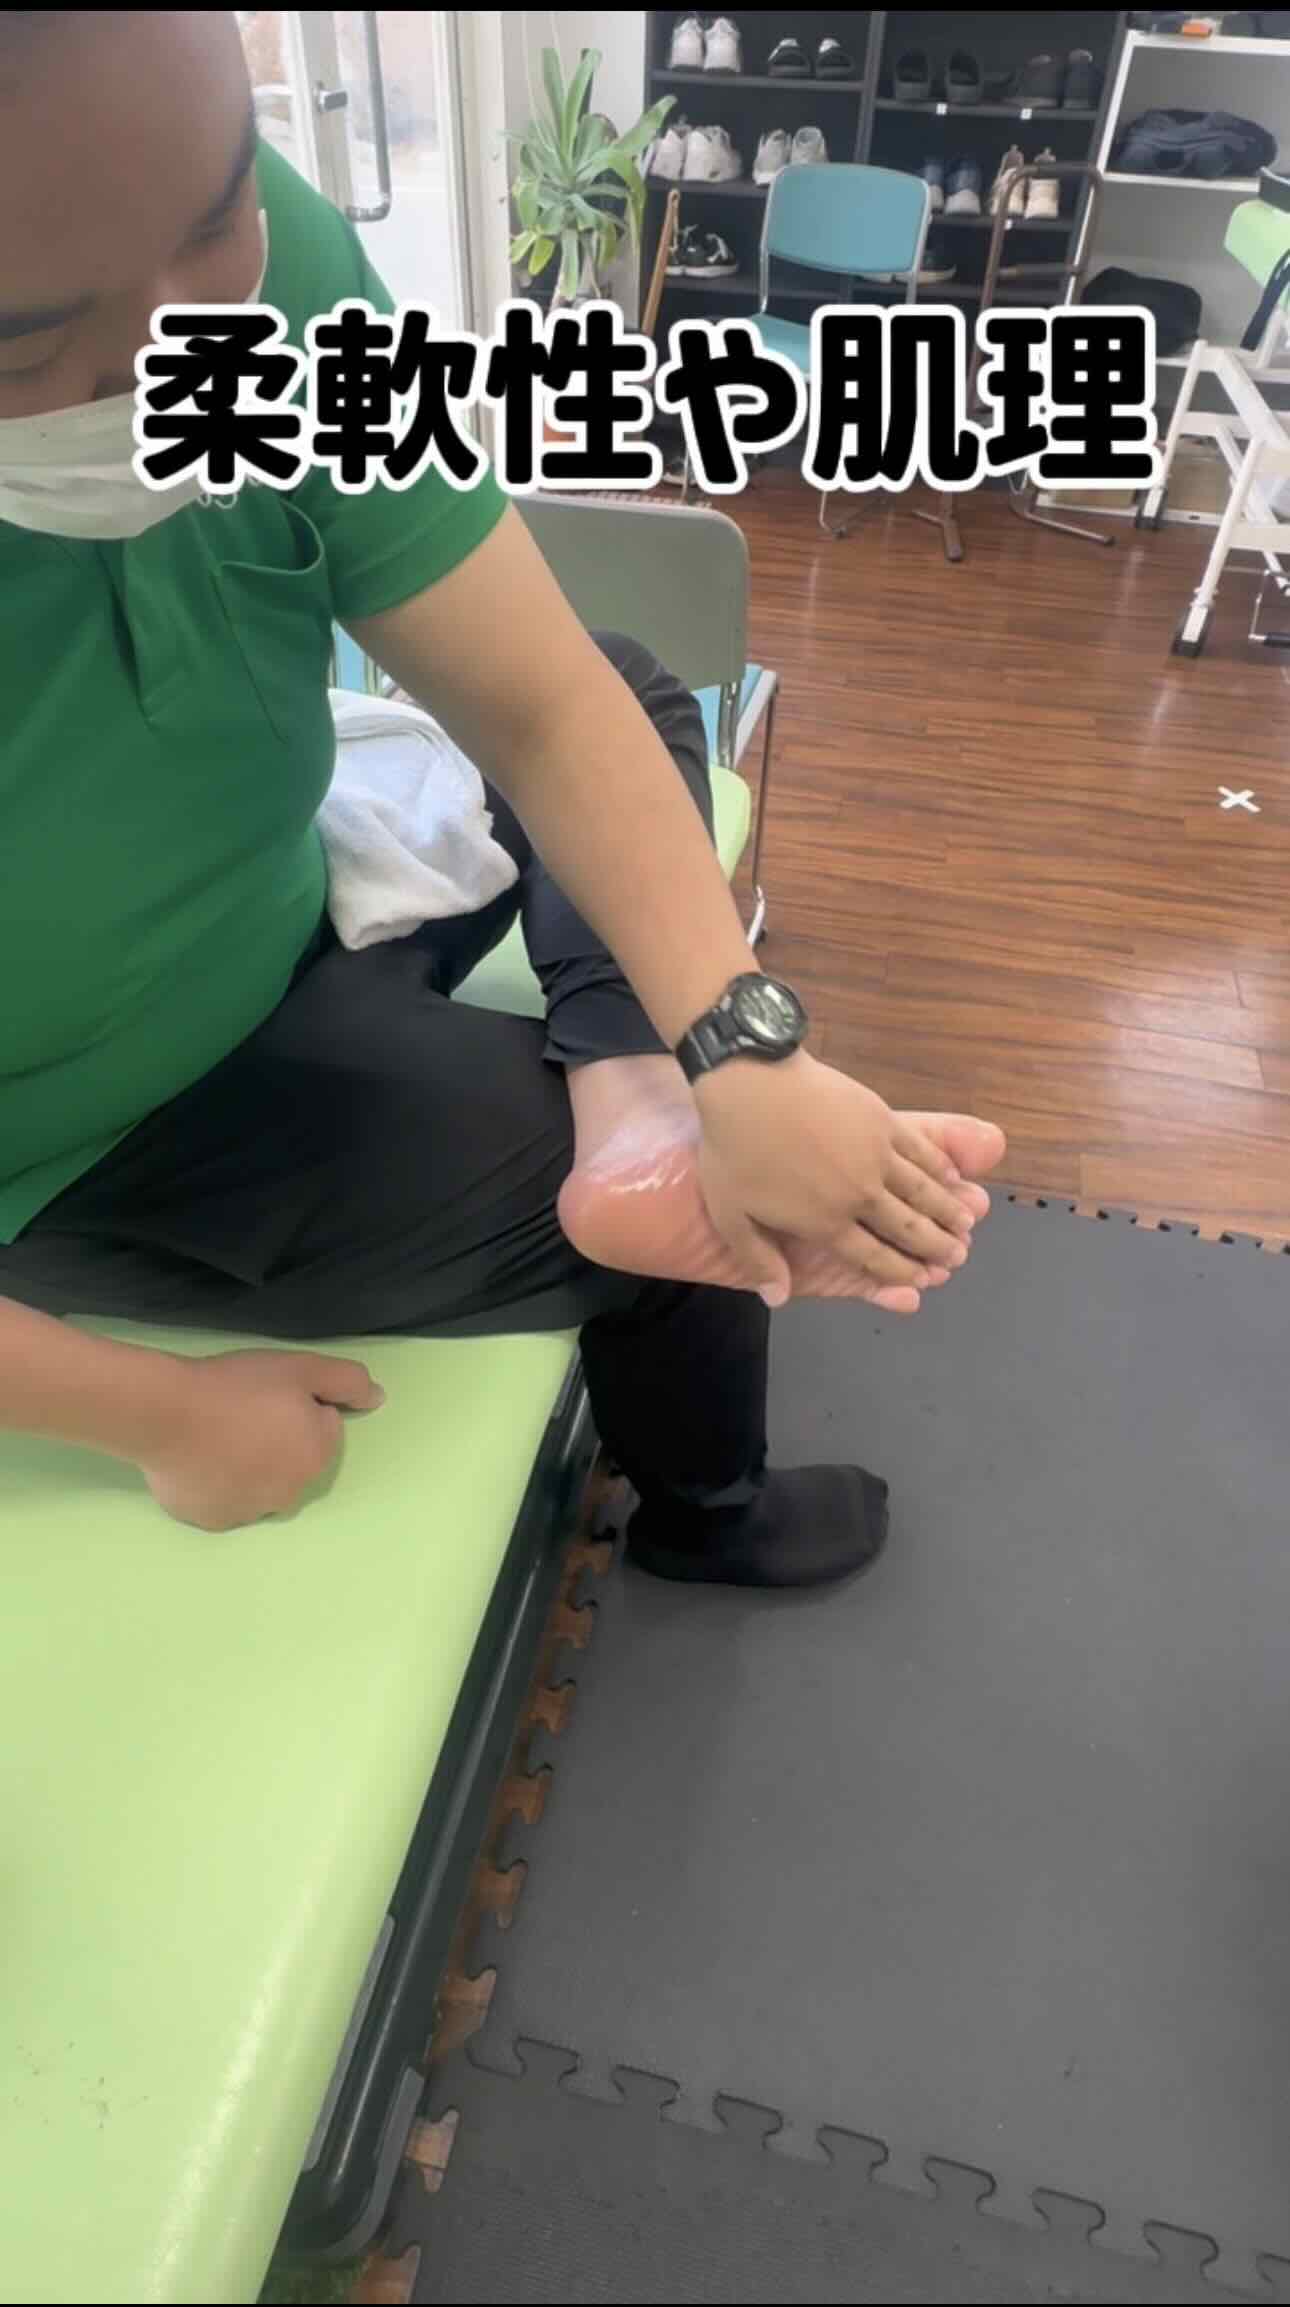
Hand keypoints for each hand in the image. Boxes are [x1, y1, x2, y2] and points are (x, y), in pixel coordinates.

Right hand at [140, 1349, 384, 1531]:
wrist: (167, 1413)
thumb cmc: (237, 1386)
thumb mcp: (301, 1367)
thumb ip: (347, 1382)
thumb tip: (378, 1398)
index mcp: (318, 1456)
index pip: (320, 1427)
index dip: (297, 1405)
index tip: (268, 1394)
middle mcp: (292, 1494)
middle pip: (293, 1461)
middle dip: (277, 1440)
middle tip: (241, 1413)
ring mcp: (251, 1512)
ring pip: (259, 1485)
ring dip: (249, 1467)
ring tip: (216, 1436)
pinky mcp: (213, 1521)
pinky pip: (224, 1501)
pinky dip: (217, 1485)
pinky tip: (199, 1461)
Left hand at [694, 1052, 977, 1306]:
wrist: (749, 1082)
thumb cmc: (733, 1148)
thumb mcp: (731, 1215)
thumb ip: (758, 1260)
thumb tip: (777, 1298)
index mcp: (825, 1222)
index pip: (873, 1257)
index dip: (901, 1272)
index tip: (924, 1281)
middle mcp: (860, 1195)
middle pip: (907, 1228)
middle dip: (936, 1247)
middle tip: (958, 1256)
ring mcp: (876, 1156)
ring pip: (923, 1193)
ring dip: (948, 1211)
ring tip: (968, 1223)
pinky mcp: (883, 1121)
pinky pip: (921, 1153)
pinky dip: (941, 1169)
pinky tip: (953, 1178)